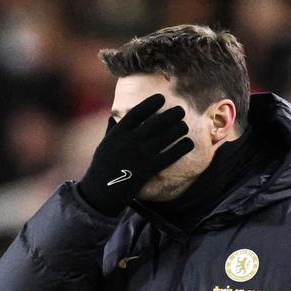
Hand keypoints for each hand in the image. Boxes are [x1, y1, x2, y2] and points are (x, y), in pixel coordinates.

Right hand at [75, 93, 193, 216]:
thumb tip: (116, 114)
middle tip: (180, 111)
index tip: (161, 98)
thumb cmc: (103, 166)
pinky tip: (188, 143)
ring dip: (178, 129)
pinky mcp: (148, 169)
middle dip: (171, 115)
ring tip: (184, 126)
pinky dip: (181, 148)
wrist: (101, 192)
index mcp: (117, 133)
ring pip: (165, 137)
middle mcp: (129, 142)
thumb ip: (113, 129)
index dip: (150, 103)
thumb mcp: (104, 145)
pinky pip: (169, 156)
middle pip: (156, 123)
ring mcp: (139, 156)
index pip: (137, 113)